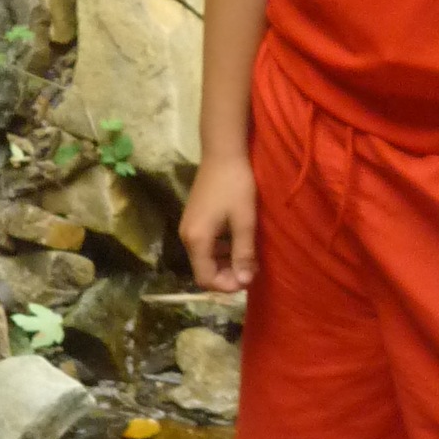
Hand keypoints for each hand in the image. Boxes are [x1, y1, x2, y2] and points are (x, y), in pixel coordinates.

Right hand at [179, 154, 257, 293]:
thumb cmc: (235, 186)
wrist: (222, 153)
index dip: (226, 286)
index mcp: (197, 240)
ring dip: (226, 263)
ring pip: (205, 258)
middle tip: (252, 269)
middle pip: (203, 270)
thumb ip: (243, 252)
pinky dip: (222, 250)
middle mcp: (187, 237)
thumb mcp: (244, 220)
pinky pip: (206, 245)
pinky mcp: (194, 220)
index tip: (248, 278)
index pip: (205, 279)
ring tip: (249, 257)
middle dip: (227, 275)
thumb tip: (243, 281)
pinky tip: (239, 242)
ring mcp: (189, 228)